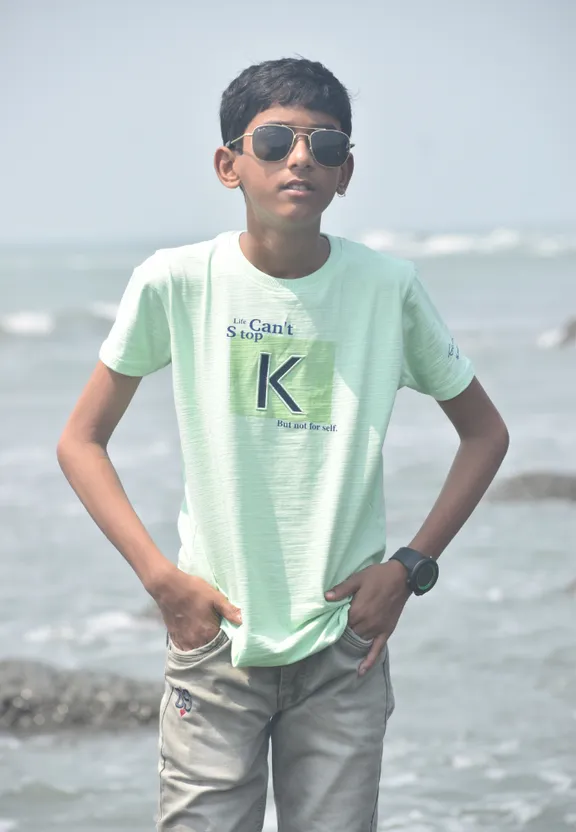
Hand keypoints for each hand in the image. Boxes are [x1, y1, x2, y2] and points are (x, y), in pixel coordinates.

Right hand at [147, 564, 241, 650]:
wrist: (168, 587)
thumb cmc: (194, 590)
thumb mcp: (215, 597)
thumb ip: (229, 610)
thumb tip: (243, 621)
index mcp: (208, 632)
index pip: (222, 645)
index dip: (227, 642)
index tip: (230, 638)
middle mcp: (196, 641)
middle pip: (209, 650)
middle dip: (215, 647)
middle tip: (219, 640)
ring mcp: (184, 641)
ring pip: (197, 651)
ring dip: (203, 648)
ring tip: (207, 641)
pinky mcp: (174, 637)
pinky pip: (185, 649)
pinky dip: (191, 648)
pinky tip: (194, 641)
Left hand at [325, 560, 410, 675]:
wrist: (401, 577)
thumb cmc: (377, 576)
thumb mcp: (357, 578)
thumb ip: (342, 590)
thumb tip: (326, 597)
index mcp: (357, 611)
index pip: (340, 624)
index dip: (334, 624)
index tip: (326, 625)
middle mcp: (366, 623)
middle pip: (349, 634)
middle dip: (341, 634)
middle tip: (333, 636)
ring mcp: (376, 629)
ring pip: (360, 642)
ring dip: (351, 645)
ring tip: (340, 650)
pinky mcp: (386, 632)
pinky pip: (377, 649)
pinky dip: (369, 661)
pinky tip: (361, 671)